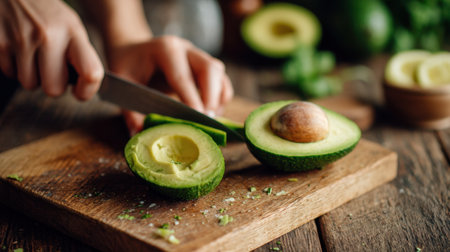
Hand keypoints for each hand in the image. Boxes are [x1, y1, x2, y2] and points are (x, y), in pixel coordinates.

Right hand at [0, 0, 102, 99]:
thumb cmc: (47, 14)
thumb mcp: (71, 28)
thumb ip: (80, 56)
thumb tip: (85, 88)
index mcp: (73, 32)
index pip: (90, 73)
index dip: (87, 91)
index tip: (81, 92)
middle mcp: (49, 36)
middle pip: (54, 89)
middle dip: (53, 84)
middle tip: (51, 70)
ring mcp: (21, 39)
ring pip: (30, 84)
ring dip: (32, 76)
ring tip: (33, 56)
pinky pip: (9, 74)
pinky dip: (14, 67)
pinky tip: (19, 51)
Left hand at [107, 36, 233, 134]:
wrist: (132, 51)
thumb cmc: (127, 65)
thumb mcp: (122, 84)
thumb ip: (130, 110)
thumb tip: (138, 133)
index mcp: (165, 49)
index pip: (183, 76)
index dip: (192, 99)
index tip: (198, 119)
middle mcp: (185, 49)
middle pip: (210, 69)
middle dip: (211, 96)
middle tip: (206, 120)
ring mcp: (197, 55)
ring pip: (219, 72)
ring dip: (218, 96)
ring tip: (210, 118)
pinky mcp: (203, 65)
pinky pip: (221, 79)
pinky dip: (221, 96)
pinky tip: (212, 111)